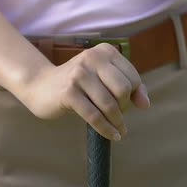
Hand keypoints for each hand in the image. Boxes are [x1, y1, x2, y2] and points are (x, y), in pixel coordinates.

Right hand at [20, 43, 149, 140]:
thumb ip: (129, 87)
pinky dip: (106, 129)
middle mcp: (92, 58)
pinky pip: (94, 115)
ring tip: (118, 130)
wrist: (41, 86)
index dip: (133, 95)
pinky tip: (112, 135)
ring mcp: (79, 74)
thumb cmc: (79, 84)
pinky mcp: (69, 92)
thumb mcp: (104, 79)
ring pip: (109, 104)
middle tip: (118, 115)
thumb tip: (145, 104)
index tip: (125, 105)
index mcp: (105, 51)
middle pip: (123, 89)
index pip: (132, 78)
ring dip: (117, 122)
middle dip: (124, 107)